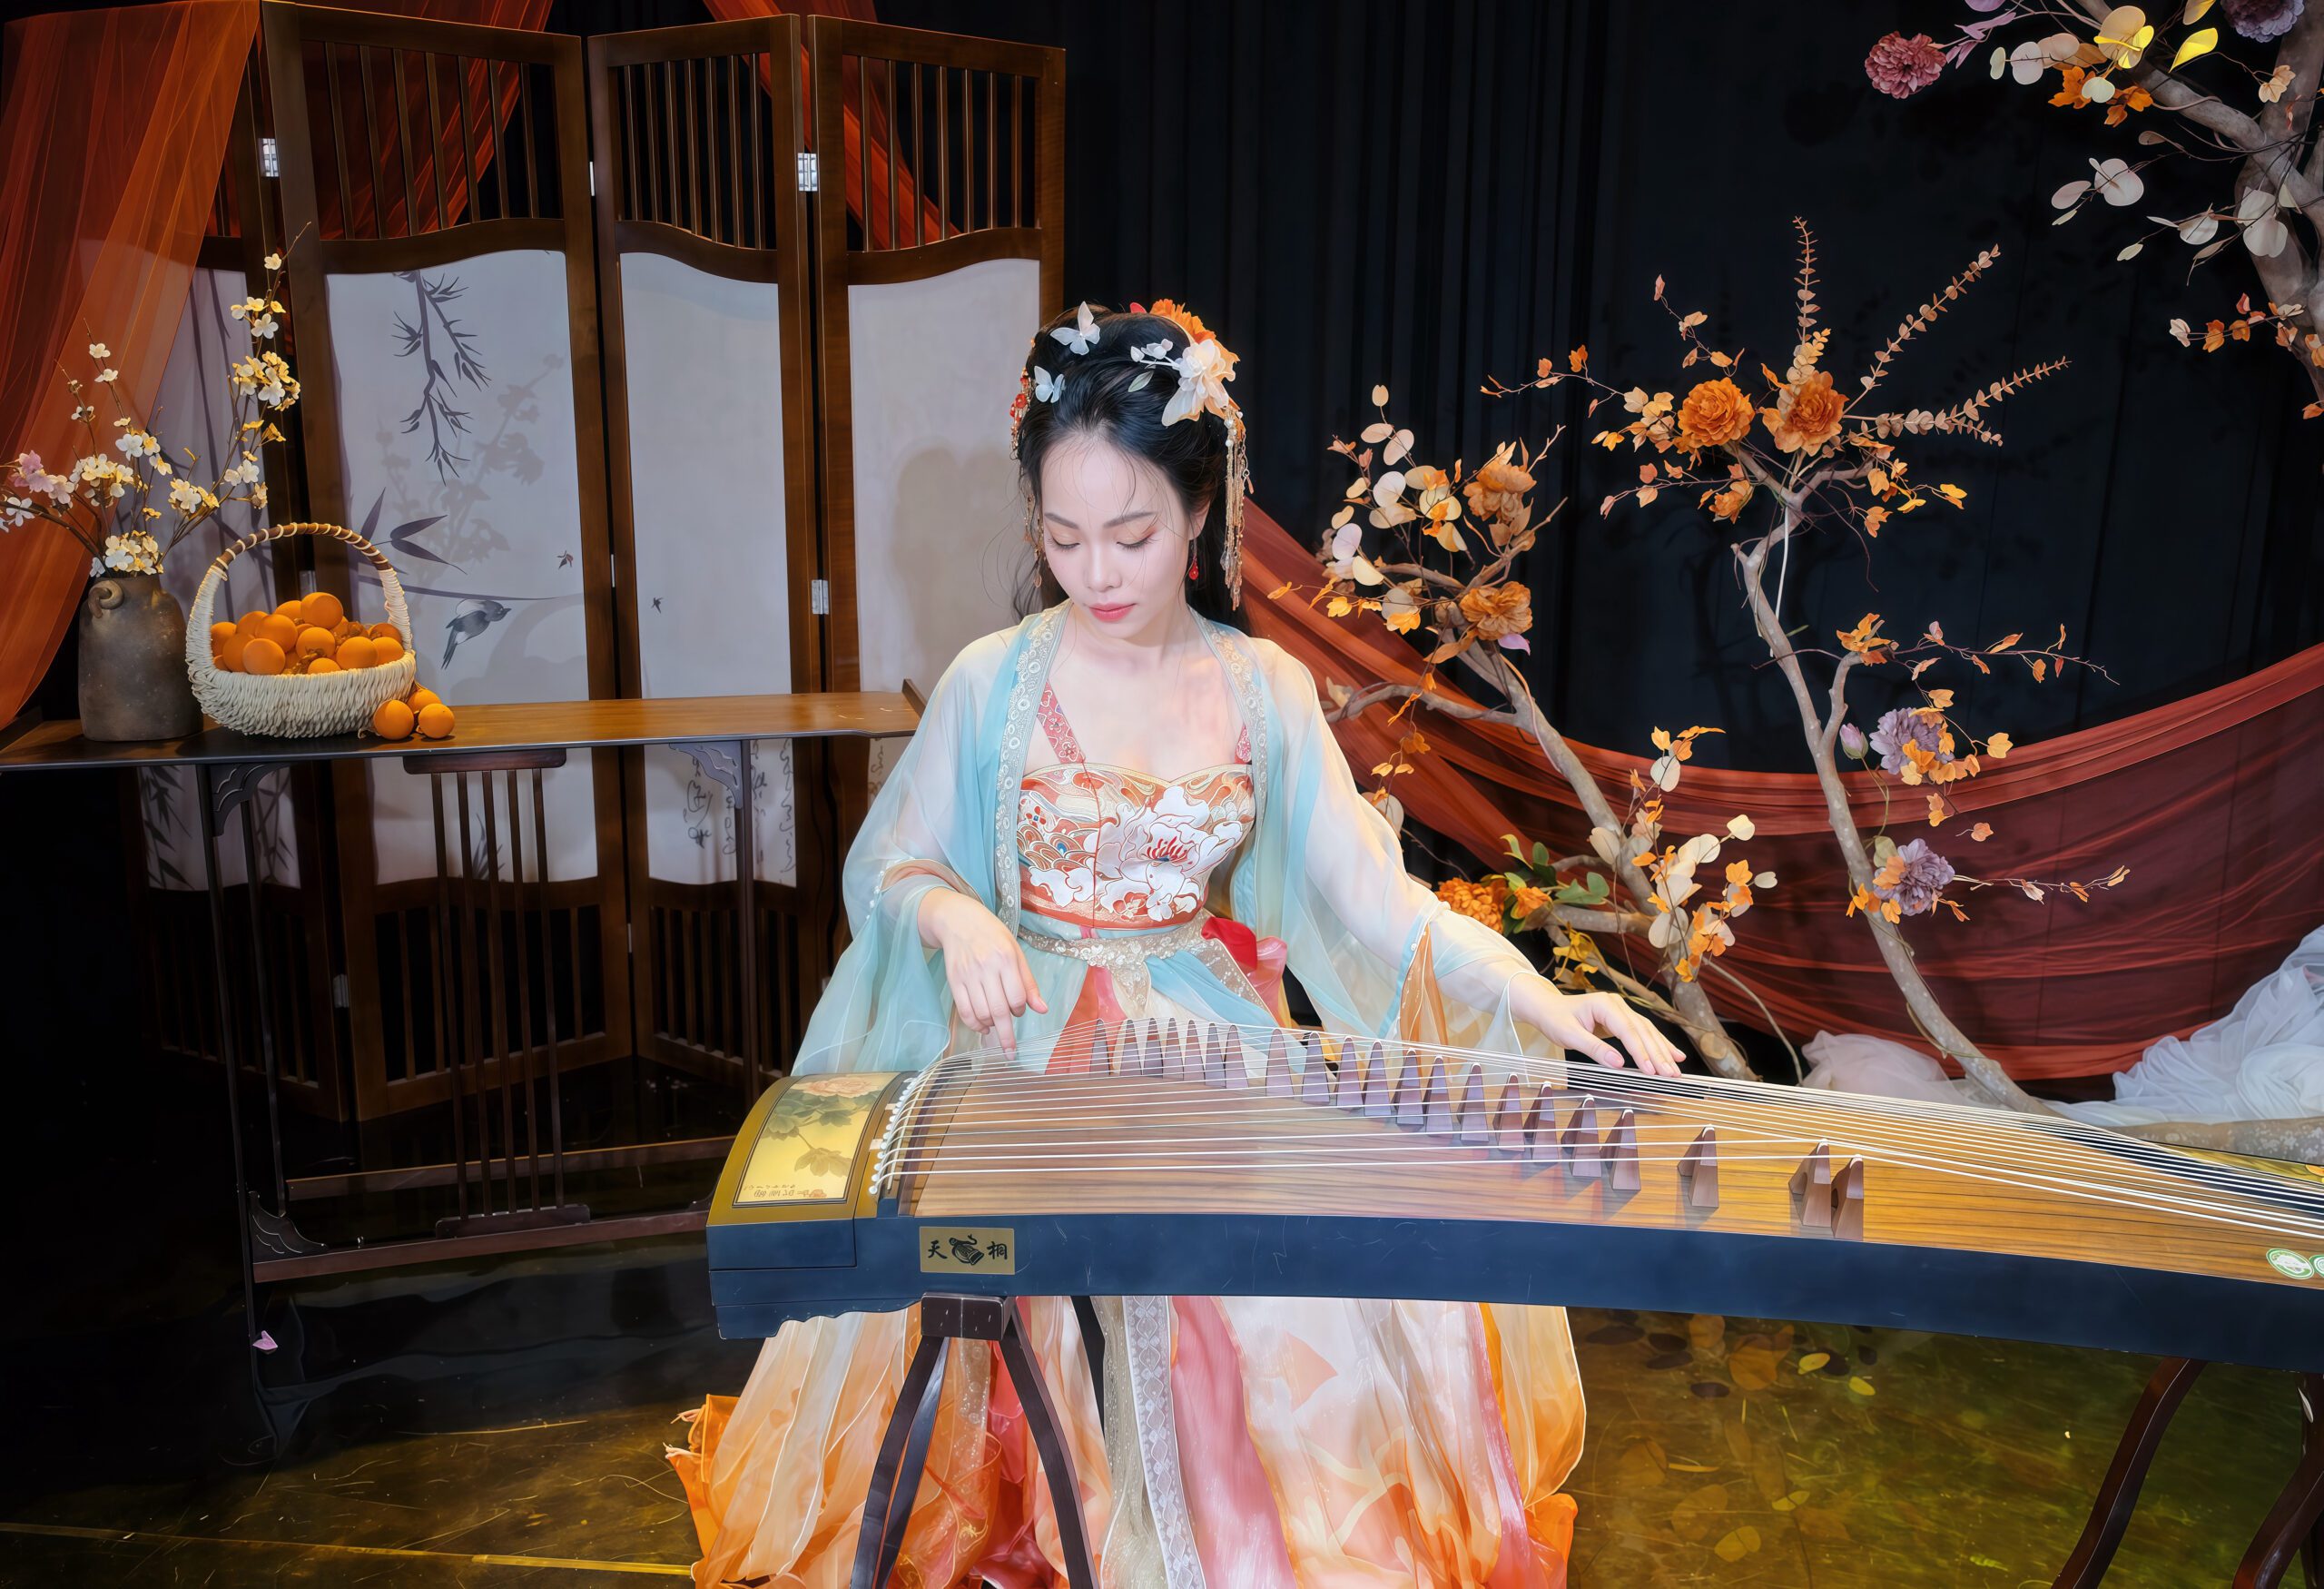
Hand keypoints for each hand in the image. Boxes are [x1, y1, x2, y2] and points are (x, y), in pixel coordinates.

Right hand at [918, 889, 1048, 1055]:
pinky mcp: (954, 980)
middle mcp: (986, 967)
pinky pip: (964, 1010)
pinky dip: (973, 1023)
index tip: (1019, 1011)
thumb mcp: (1016, 953)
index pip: (1016, 996)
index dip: (1020, 1009)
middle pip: (998, 1010)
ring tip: (995, 1026)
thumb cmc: (993, 936)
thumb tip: (1042, 1009)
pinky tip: (982, 1026)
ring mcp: (968, 975)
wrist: (959, 921)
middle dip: (1006, 1035)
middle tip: (1010, 1050)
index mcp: (1006, 959)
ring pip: (981, 1013)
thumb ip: (1028, 982)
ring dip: (990, 1026)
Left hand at [1512, 977, 1685, 1076]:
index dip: (1641, 1051)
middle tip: (1672, 1074)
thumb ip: (1594, 1048)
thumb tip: (1618, 1064)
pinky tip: (1674, 1054)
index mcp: (1605, 1005)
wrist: (1546, 1007)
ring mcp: (1621, 1011)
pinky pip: (1643, 1033)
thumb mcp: (1569, 1035)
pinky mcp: (1621, 1020)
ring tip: (1677, 1068)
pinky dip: (1658, 1045)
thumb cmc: (1554, 1019)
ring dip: (1663, 1050)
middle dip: (1658, 1054)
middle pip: (1642, 1031)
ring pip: (1647, 1031)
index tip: (1651, 1070)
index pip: (1628, 1030)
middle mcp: (1617, 1005)